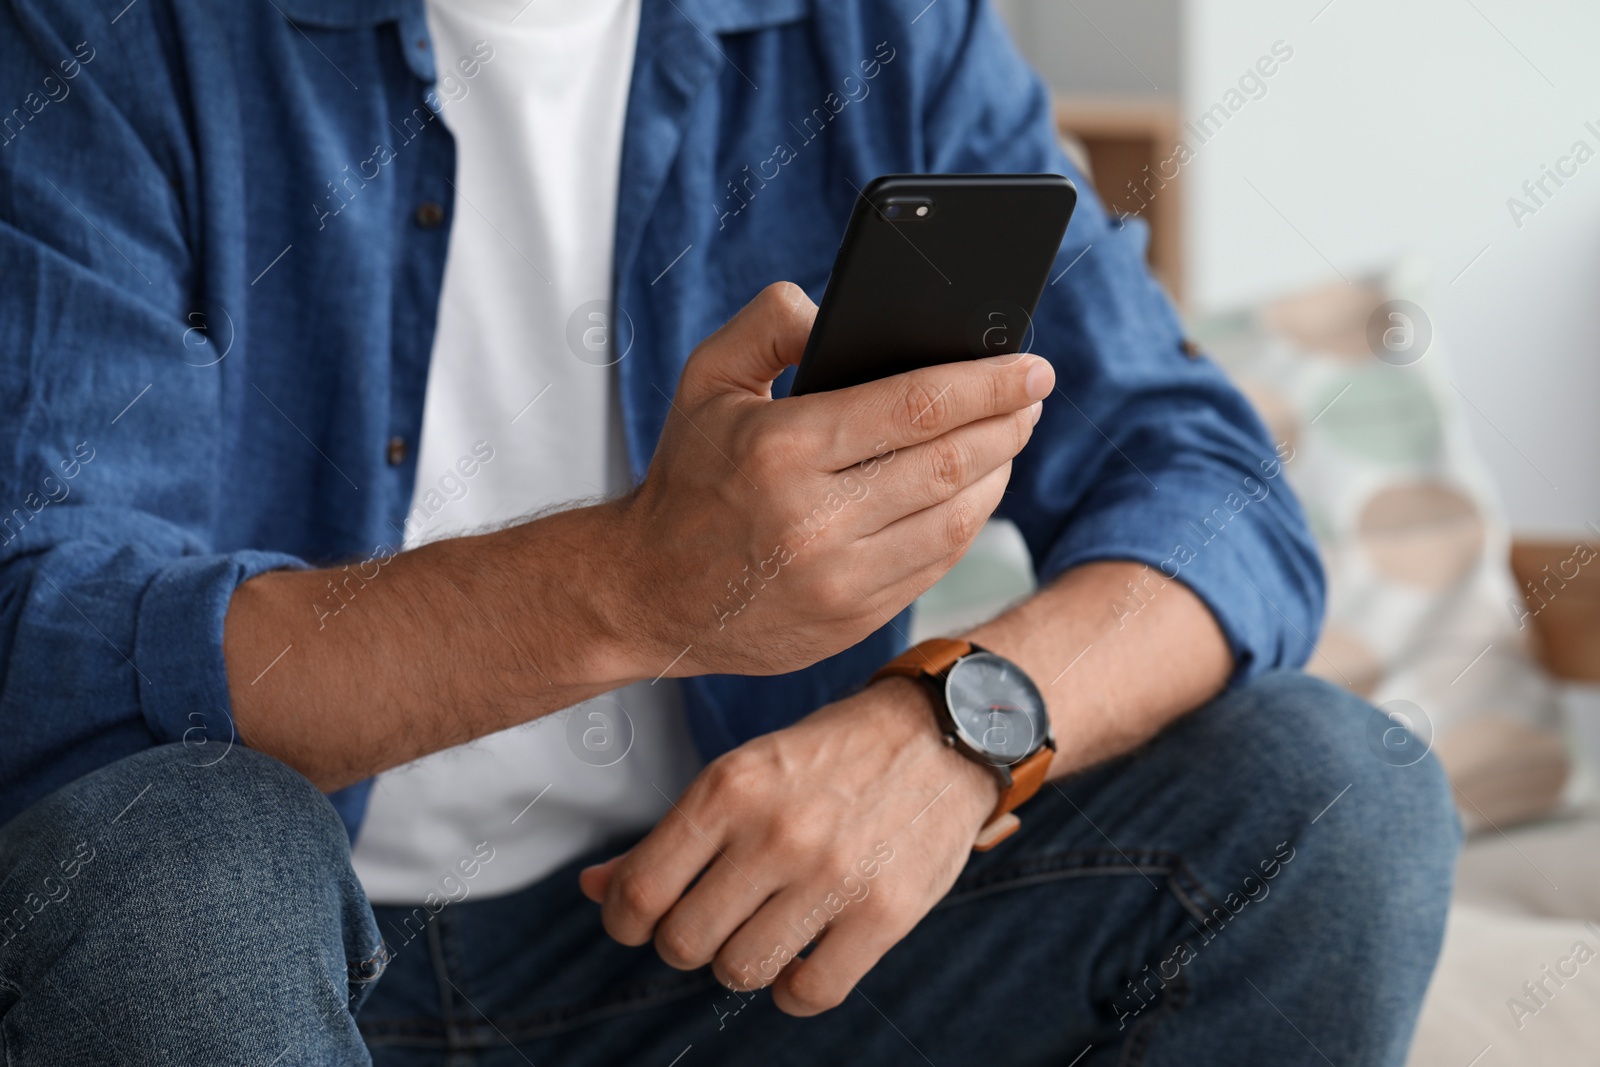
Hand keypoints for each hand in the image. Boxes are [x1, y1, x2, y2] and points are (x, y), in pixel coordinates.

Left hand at [578, 677, 999, 1014]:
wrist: (941, 734)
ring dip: (739, 963)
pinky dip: (794, 989)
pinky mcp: (885, 912)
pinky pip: (808, 993)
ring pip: (740, 972)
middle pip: (684, 943)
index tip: (640, 918)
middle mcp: (776, 831)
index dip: (626, 919)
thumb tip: (593, 888)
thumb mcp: (742, 773)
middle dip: (685, 942)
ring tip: (759, 932)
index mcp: (730, 787)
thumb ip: (668, 836)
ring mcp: (833, 875)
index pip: (640, 891)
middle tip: (710, 919)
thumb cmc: (828, 756)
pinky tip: (801, 957)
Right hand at [604, 282, 1052, 676]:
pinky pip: (935, 564)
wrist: (647, 593)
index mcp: (782, 449)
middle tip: (1032, 395)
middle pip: (949, 462)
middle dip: (1007, 422)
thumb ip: (769, 324)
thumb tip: (837, 307)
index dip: (988, 383)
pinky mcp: (852, 619)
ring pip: (955, 519)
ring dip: (997, 473)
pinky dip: (966, 522)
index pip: (917, 405)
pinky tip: (973, 491)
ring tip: (1008, 437)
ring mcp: (838, 579)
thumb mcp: (707, 382)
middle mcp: (814, 519)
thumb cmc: (686, 476)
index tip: (1032, 366)